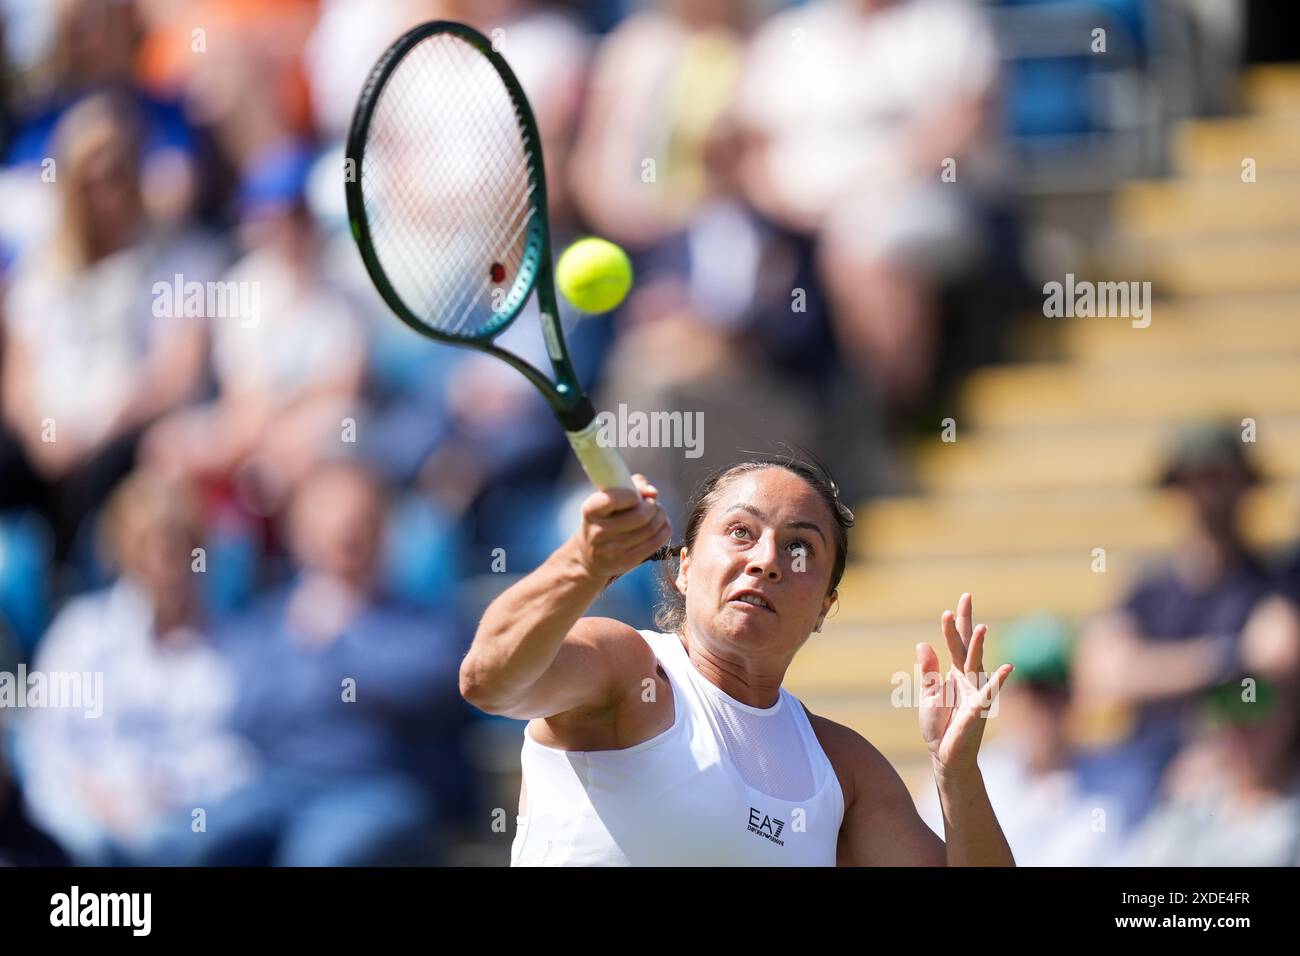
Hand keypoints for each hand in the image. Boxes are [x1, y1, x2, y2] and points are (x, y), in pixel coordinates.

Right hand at [570, 474, 670, 580]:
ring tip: (657, 512)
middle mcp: (598, 531)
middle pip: (640, 516)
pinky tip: (661, 525)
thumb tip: (653, 493)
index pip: (614, 500)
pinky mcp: (626, 561)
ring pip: (651, 528)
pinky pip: (656, 542)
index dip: (633, 494)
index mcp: (591, 510)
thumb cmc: (605, 518)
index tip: (636, 495)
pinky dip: (664, 529)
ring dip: (661, 516)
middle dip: (653, 506)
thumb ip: (632, 485)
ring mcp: (612, 549)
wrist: (590, 555)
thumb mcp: (608, 498)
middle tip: (652, 504)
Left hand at [916, 592, 1012, 776]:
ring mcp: (975, 693)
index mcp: (954, 674)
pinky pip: (988, 693)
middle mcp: (967, 679)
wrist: (945, 756)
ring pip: (976, 665)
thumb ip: (928, 671)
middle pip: (966, 646)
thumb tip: (923, 644)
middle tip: (966, 598)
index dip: (955, 623)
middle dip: (966, 623)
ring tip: (980, 628)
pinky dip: (997, 681)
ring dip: (978, 647)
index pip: (955, 643)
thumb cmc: (938, 726)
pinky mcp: (978, 710)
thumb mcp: (927, 695)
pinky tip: (1007, 668)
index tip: (958, 602)